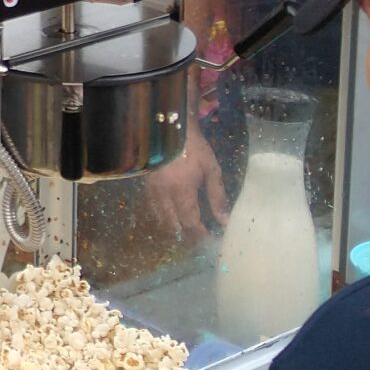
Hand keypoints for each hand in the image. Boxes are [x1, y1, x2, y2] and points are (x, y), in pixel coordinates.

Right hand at [144, 125, 231, 243]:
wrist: (171, 129)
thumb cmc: (194, 148)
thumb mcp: (211, 170)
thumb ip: (217, 197)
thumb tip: (224, 221)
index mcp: (182, 189)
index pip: (190, 222)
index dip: (199, 234)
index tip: (209, 239)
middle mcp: (164, 193)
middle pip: (173, 226)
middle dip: (186, 236)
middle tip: (198, 240)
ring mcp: (152, 190)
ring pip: (160, 219)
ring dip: (173, 228)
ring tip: (186, 231)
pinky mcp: (146, 185)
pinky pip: (152, 209)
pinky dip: (163, 217)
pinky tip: (172, 217)